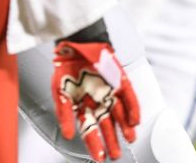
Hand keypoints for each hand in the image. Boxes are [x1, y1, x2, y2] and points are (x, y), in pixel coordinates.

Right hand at [52, 41, 139, 161]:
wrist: (77, 44)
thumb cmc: (66, 67)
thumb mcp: (60, 93)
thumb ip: (64, 114)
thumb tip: (68, 135)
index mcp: (83, 105)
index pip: (90, 128)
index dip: (95, 143)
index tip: (99, 157)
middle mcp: (98, 101)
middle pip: (106, 125)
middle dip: (111, 140)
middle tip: (115, 155)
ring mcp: (111, 92)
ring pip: (120, 114)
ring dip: (125, 128)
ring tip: (130, 140)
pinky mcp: (122, 83)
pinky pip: (130, 99)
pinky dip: (133, 110)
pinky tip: (135, 122)